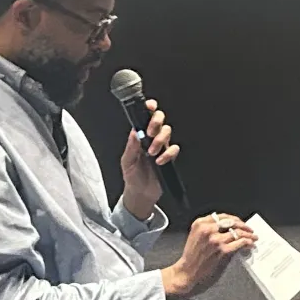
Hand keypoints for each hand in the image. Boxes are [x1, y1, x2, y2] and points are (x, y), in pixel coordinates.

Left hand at [121, 98, 178, 220]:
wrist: (141, 193)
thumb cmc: (132, 176)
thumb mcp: (126, 161)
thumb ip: (131, 146)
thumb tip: (134, 132)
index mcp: (139, 136)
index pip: (145, 117)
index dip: (149, 108)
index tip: (149, 106)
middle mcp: (151, 138)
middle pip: (159, 119)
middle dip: (156, 122)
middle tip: (150, 132)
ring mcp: (161, 147)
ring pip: (167, 131)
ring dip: (160, 140)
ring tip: (152, 152)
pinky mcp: (169, 157)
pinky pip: (174, 148)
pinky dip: (168, 154)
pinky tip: (159, 161)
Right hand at [162, 212, 254, 299]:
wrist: (186, 274)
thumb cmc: (191, 259)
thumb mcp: (196, 238)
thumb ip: (210, 231)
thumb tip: (229, 230)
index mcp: (200, 224)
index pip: (222, 216)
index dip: (234, 219)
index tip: (239, 222)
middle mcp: (208, 229)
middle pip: (232, 222)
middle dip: (243, 225)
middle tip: (249, 230)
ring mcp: (216, 240)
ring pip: (238, 232)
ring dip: (249, 235)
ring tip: (253, 238)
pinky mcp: (223, 250)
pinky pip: (240, 242)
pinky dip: (248, 243)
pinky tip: (250, 245)